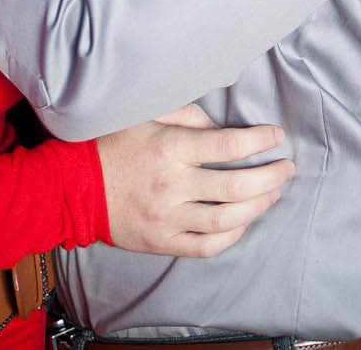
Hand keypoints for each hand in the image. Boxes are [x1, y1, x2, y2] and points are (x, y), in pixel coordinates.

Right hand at [95, 103, 293, 257]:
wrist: (73, 187)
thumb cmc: (110, 144)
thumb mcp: (144, 114)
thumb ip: (185, 114)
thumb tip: (219, 126)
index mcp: (170, 149)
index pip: (230, 145)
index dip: (261, 140)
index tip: (277, 135)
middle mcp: (172, 186)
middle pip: (237, 186)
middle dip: (271, 176)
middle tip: (287, 167)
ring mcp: (167, 218)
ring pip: (227, 219)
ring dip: (258, 206)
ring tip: (273, 193)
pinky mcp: (161, 241)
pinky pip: (206, 246)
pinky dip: (231, 236)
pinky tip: (244, 222)